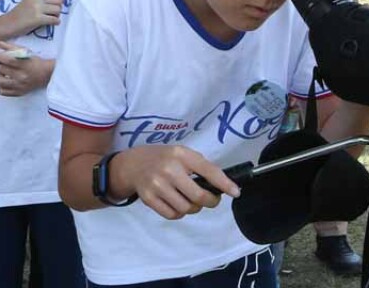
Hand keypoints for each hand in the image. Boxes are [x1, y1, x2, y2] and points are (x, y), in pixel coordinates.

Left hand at [0, 41, 52, 96]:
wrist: (45, 74)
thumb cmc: (34, 61)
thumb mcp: (25, 51)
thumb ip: (11, 47)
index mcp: (24, 65)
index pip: (7, 60)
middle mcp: (22, 77)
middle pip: (2, 69)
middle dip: (1, 64)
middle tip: (4, 63)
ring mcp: (20, 86)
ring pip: (0, 81)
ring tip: (4, 73)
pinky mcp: (18, 93)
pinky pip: (3, 91)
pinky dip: (1, 86)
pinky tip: (6, 81)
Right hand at [5, 0, 70, 35]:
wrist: (8, 24)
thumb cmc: (20, 12)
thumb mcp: (29, 0)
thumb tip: (58, 1)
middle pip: (59, 0)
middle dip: (58, 6)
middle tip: (51, 11)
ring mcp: (37, 8)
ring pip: (58, 10)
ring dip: (56, 15)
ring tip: (49, 18)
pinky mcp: (38, 19)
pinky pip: (55, 20)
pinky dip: (55, 22)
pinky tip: (50, 23)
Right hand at [114, 146, 239, 220]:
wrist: (133, 164)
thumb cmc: (164, 158)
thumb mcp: (181, 154)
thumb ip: (199, 166)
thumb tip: (221, 185)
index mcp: (181, 155)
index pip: (208, 171)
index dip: (224, 184)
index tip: (235, 192)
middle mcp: (169, 169)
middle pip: (198, 196)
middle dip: (210, 201)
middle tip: (212, 200)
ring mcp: (157, 185)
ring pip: (186, 208)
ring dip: (194, 208)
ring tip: (190, 200)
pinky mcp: (149, 199)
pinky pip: (173, 215)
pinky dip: (180, 213)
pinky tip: (177, 204)